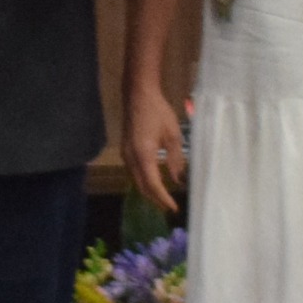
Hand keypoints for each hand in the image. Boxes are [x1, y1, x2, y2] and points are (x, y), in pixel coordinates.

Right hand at [127, 86, 189, 215]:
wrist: (138, 95)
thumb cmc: (158, 112)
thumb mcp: (172, 135)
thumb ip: (175, 159)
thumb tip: (177, 178)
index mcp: (144, 155)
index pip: (153, 185)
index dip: (163, 198)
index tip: (173, 208)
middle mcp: (131, 158)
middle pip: (141, 186)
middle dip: (155, 199)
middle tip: (168, 207)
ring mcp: (126, 154)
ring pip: (136, 180)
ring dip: (149, 190)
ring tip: (163, 197)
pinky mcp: (125, 150)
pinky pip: (134, 171)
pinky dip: (144, 180)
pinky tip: (154, 180)